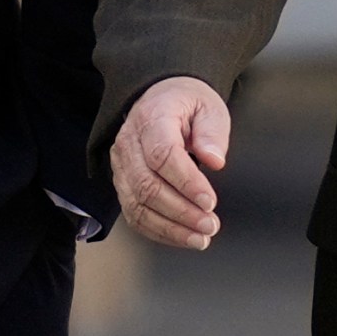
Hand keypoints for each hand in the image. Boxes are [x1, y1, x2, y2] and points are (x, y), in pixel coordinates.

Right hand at [109, 76, 230, 249]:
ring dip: (170, 228)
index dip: (187, 182)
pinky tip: (182, 236)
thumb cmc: (186, 104)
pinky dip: (158, 231)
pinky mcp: (122, 183)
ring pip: (137, 205)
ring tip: (201, 237)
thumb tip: (215, 161)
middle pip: (147, 185)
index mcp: (152, 118)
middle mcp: (129, 143)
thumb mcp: (209, 107)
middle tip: (210, 224)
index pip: (162, 155)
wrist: (160, 98)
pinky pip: (134, 214)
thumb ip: (212, 132)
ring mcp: (121, 165)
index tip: (210, 201)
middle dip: (181, 212)